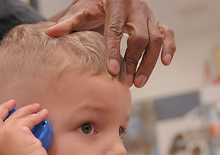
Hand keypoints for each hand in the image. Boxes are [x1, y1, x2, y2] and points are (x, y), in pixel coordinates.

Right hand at [0, 100, 48, 154]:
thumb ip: (3, 150)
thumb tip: (12, 138)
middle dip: (3, 108)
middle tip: (12, 103)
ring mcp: (3, 134)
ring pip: (14, 115)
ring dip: (26, 109)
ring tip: (35, 107)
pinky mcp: (16, 129)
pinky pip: (28, 117)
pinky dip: (37, 114)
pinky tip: (42, 113)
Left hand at [45, 0, 175, 87]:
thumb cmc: (96, 4)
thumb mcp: (82, 11)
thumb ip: (68, 23)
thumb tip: (49, 33)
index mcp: (116, 5)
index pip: (115, 30)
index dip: (115, 51)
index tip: (113, 71)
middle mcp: (136, 9)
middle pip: (140, 37)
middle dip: (134, 61)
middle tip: (126, 83)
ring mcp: (148, 15)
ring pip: (157, 39)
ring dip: (150, 62)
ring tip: (138, 82)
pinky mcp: (155, 21)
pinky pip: (168, 34)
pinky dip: (170, 48)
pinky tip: (166, 63)